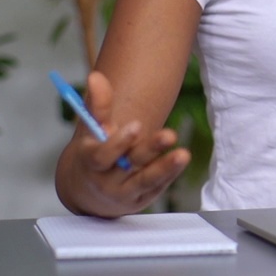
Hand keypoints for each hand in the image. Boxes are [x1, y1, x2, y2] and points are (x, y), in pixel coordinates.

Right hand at [56, 71, 190, 217]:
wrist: (91, 191)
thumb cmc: (94, 150)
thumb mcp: (92, 129)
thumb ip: (97, 104)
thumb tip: (96, 76)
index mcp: (91, 162)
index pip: (102, 155)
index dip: (119, 143)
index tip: (137, 126)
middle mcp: (106, 180)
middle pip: (129, 165)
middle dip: (149, 150)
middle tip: (169, 134)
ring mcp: (124, 192)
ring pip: (146, 180)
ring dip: (166, 167)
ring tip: (184, 154)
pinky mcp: (141, 199)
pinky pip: (157, 186)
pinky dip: (169, 173)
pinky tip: (181, 159)